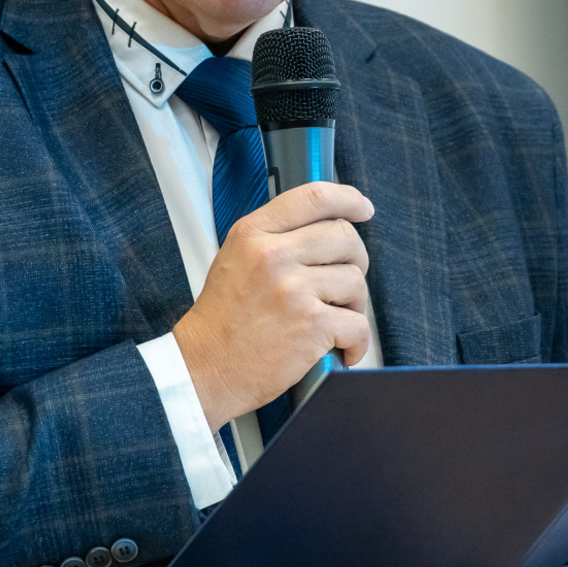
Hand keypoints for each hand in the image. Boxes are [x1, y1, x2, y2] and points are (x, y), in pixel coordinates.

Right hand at [173, 181, 374, 430]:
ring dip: (354, 305)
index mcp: (253, 234)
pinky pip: (358, 324)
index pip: (314, 197)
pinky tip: (343, 349)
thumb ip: (275, 237)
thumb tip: (326, 227)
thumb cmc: (222, 321)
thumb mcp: (236, 259)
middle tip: (343, 284)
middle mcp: (273, 255)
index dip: (348, 199)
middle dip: (355, 260)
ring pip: (356, 281)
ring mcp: (294, 289)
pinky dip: (357, 342)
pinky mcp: (311, 325)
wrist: (204, 370)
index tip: (363, 208)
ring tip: (335, 321)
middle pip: (345, 237)